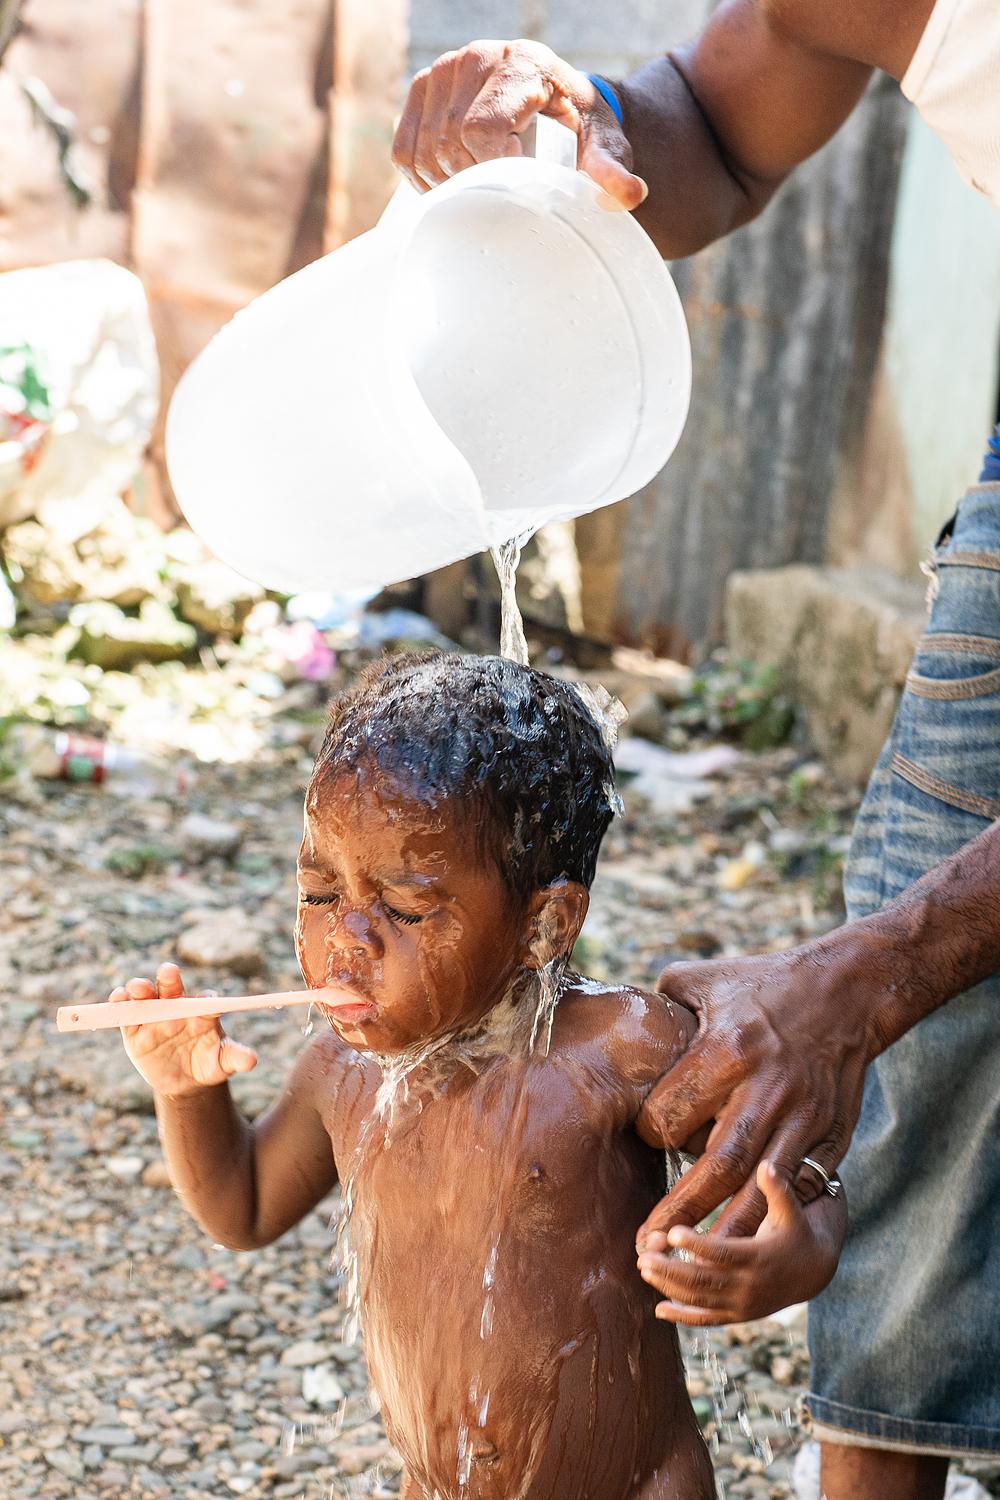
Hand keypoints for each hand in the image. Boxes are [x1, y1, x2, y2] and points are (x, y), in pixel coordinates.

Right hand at [111, 963, 256, 1098]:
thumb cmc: (207, 1063)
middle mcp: (177, 1007)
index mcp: (202, 1011)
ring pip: (145, 995)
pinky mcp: (134, 1030)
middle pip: (172, 987)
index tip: (208, 1002)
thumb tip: (252, 1060)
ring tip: (138, 988)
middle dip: (169, 978)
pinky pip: (125, 1014)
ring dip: (141, 988)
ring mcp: (154, 1015)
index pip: (205, 999)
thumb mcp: (222, 1063)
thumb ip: (235, 1058)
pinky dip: (120, 1004)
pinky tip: (118, 998)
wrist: (184, 1081)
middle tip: (168, 971)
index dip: (207, 998)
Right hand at [392, 39, 646, 208]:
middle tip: (497, 197)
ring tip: (475, 193)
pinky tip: (447, 185)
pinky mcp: (423, 88)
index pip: (483, 130)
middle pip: (450, 144)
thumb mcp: (603, 146)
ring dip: (445, 184)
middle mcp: (476, 58)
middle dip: (471, 182)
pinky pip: (405, 148)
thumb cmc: (580, 127)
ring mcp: (443, 71)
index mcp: (520, 65)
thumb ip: (613, 170)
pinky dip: (420, 176)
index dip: (491, 170)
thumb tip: (631, 195)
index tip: (513, 187)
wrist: (557, 100)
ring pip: (424, 150)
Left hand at [635, 940, 872, 1243]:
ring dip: (723, 1229)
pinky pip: (797, 1188)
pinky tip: (746, 1244)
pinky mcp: (829, 1135)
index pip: (673, 1113)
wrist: (849, 991)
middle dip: (679, 1210)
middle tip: (647, 1247)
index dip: (651, 1131)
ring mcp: (802, 1116)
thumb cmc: (765, 983)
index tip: (646, 1137)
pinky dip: (770, 1217)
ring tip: (690, 1263)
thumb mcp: (705, 980)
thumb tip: (626, 1027)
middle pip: (716, 1164)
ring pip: (758, 1187)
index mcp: (728, 1051)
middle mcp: (766, 1089)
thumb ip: (662, 1005)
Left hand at [637, 1161, 845, 1325]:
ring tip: (643, 1269)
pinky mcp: (738, 1315)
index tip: (671, 1233)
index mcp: (759, 1257)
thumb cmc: (795, 1232)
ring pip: (701, 1300)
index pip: (724, 1254)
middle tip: (643, 1257)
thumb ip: (778, 1189)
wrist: (811, 1272)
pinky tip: (659, 1310)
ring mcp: (742, 1304)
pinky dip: (684, 1317)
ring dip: (670, 1287)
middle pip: (705, 1280)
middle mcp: (749, 1286)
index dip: (697, 1245)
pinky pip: (708, 1320)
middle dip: (672, 1270)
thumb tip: (766, 1165)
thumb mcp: (791, 1211)